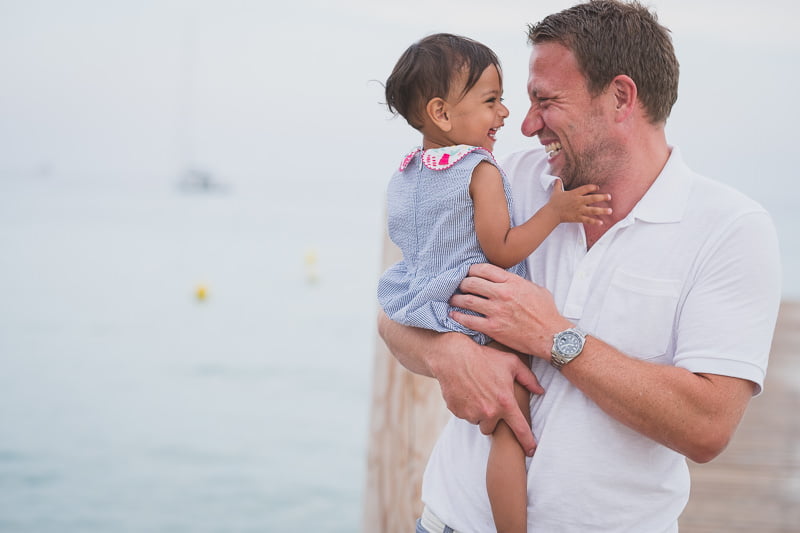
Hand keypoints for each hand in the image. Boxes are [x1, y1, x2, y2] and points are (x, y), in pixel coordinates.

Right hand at [428, 333, 543, 455]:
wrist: (454, 356)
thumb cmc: (485, 357)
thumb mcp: (511, 363)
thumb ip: (529, 379)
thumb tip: (540, 391)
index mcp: (505, 402)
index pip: (520, 429)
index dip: (527, 442)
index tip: (531, 451)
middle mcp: (489, 412)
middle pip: (492, 428)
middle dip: (491, 418)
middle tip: (489, 401)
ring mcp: (471, 413)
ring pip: (477, 421)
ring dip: (478, 413)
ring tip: (477, 393)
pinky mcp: (457, 411)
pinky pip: (464, 415)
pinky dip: (466, 407)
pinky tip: (466, 392)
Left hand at [449, 263, 572, 357]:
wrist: (551, 336)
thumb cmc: (546, 313)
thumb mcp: (536, 289)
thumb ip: (519, 282)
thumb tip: (507, 279)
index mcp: (512, 282)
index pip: (485, 270)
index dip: (473, 270)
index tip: (469, 273)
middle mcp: (502, 294)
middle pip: (472, 283)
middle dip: (462, 283)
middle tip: (459, 286)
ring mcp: (496, 311)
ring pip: (467, 300)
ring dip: (457, 299)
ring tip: (452, 299)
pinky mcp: (493, 328)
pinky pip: (469, 320)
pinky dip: (458, 317)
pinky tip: (453, 315)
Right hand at [547, 178, 611, 224]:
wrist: (552, 213)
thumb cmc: (554, 203)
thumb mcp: (556, 192)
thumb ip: (558, 185)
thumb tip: (557, 179)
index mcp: (574, 194)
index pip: (586, 188)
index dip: (593, 187)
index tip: (597, 188)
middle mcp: (579, 201)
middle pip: (593, 198)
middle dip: (602, 197)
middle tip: (609, 197)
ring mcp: (579, 210)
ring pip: (593, 210)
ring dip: (602, 210)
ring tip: (610, 211)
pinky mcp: (578, 218)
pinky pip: (588, 220)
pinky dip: (595, 222)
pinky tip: (601, 223)